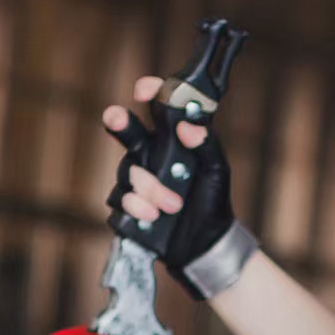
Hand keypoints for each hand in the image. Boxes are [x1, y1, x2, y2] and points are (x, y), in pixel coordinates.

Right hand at [103, 74, 237, 296]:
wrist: (205, 244)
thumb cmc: (212, 201)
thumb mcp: (218, 170)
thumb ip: (206, 144)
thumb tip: (187, 127)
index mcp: (170, 141)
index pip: (156, 108)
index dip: (149, 93)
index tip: (144, 90)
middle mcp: (149, 156)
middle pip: (125, 131)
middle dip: (118, 120)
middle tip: (116, 117)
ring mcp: (135, 182)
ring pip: (127, 171)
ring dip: (148, 187)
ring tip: (172, 205)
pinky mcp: (127, 207)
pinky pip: (120, 200)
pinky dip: (136, 207)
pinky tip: (153, 217)